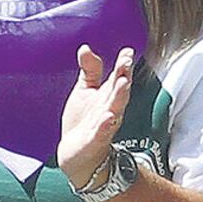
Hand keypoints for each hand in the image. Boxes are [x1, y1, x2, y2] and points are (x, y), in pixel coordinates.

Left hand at [53, 44, 136, 192]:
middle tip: (126, 64)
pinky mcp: (95, 141)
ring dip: (119, 97)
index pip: (118, 77)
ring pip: (115, 109)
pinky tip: (108, 117)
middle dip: (124, 78)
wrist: (75, 154)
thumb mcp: (85, 91)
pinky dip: (105, 126)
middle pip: (119, 91)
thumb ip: (89, 70)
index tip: (127, 52)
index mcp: (108, 95)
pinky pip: (102, 133)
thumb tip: (85, 48)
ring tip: (122, 83)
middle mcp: (110, 108)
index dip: (123, 65)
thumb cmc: (83, 121)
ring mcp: (104, 125)